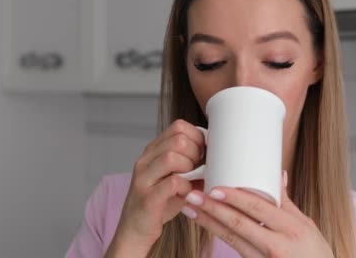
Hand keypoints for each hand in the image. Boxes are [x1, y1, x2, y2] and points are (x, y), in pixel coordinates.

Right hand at [105, 119, 204, 256]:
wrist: (136, 229)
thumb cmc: (161, 201)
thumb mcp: (178, 176)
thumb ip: (193, 163)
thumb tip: (220, 156)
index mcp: (154, 150)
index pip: (178, 127)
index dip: (197, 137)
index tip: (203, 153)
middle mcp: (146, 160)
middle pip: (178, 140)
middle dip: (196, 153)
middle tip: (198, 168)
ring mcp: (144, 178)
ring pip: (172, 157)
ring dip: (189, 168)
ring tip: (191, 179)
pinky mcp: (147, 197)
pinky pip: (172, 182)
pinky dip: (186, 187)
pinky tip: (187, 193)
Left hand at [181, 172, 334, 257]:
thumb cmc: (315, 253)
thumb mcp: (306, 225)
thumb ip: (287, 202)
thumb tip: (278, 175)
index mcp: (292, 229)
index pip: (258, 210)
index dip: (235, 198)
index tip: (215, 188)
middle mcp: (276, 246)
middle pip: (239, 224)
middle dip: (212, 209)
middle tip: (192, 195)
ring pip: (231, 239)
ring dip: (208, 222)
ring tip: (190, 209)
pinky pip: (234, 248)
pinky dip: (218, 235)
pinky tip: (206, 224)